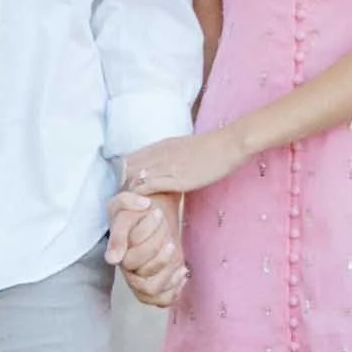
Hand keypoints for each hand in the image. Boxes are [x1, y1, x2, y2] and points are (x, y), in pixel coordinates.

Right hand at [108, 186, 186, 307]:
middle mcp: (127, 269)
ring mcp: (140, 279)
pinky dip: (174, 290)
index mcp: (117, 252)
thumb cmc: (136, 209)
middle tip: (170, 238)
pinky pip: (161, 300)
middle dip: (161, 255)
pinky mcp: (155, 284)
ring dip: (168, 274)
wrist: (152, 212)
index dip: (148, 240)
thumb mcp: (124, 202)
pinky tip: (182, 271)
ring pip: (151, 290)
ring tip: (177, 255)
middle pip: (143, 274)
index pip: (131, 259)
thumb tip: (124, 238)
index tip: (158, 214)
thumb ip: (124, 205)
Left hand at [121, 124, 247, 198]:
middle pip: (126, 168)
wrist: (228, 145)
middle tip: (127, 201)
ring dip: (130, 193)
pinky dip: (141, 197)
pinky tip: (144, 206)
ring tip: (133, 207)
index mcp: (160, 146)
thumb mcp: (186, 148)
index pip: (129, 158)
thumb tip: (169, 167)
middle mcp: (158, 154)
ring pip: (133, 178)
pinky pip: (147, 187)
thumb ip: (173, 156)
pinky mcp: (174, 179)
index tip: (128, 188)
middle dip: (123, 184)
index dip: (125, 174)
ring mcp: (165, 166)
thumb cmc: (214, 148)